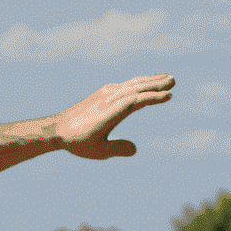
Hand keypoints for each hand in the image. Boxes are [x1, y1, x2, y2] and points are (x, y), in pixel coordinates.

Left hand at [55, 75, 175, 160]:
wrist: (57, 129)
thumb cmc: (78, 142)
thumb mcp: (98, 151)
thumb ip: (117, 149)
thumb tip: (135, 150)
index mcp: (110, 111)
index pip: (136, 101)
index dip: (152, 98)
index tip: (168, 96)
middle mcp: (109, 98)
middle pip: (137, 87)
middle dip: (156, 84)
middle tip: (174, 80)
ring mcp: (106, 93)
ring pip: (132, 83)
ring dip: (149, 80)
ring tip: (165, 78)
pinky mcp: (103, 92)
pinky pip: (126, 85)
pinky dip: (139, 82)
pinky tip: (145, 83)